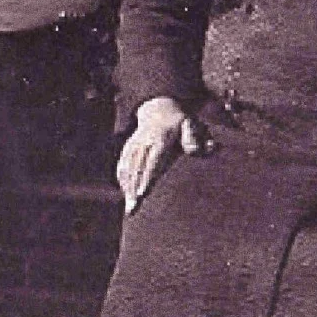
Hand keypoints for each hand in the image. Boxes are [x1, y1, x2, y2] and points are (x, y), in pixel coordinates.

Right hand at [116, 96, 208, 212]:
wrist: (160, 108)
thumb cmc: (181, 123)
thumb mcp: (191, 125)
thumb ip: (193, 139)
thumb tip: (194, 150)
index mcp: (160, 138)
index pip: (152, 161)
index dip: (146, 178)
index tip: (142, 194)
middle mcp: (145, 141)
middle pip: (137, 168)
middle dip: (134, 188)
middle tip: (133, 208)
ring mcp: (135, 144)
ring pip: (128, 167)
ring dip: (127, 187)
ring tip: (129, 207)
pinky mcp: (129, 146)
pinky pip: (123, 163)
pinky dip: (122, 177)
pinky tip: (124, 192)